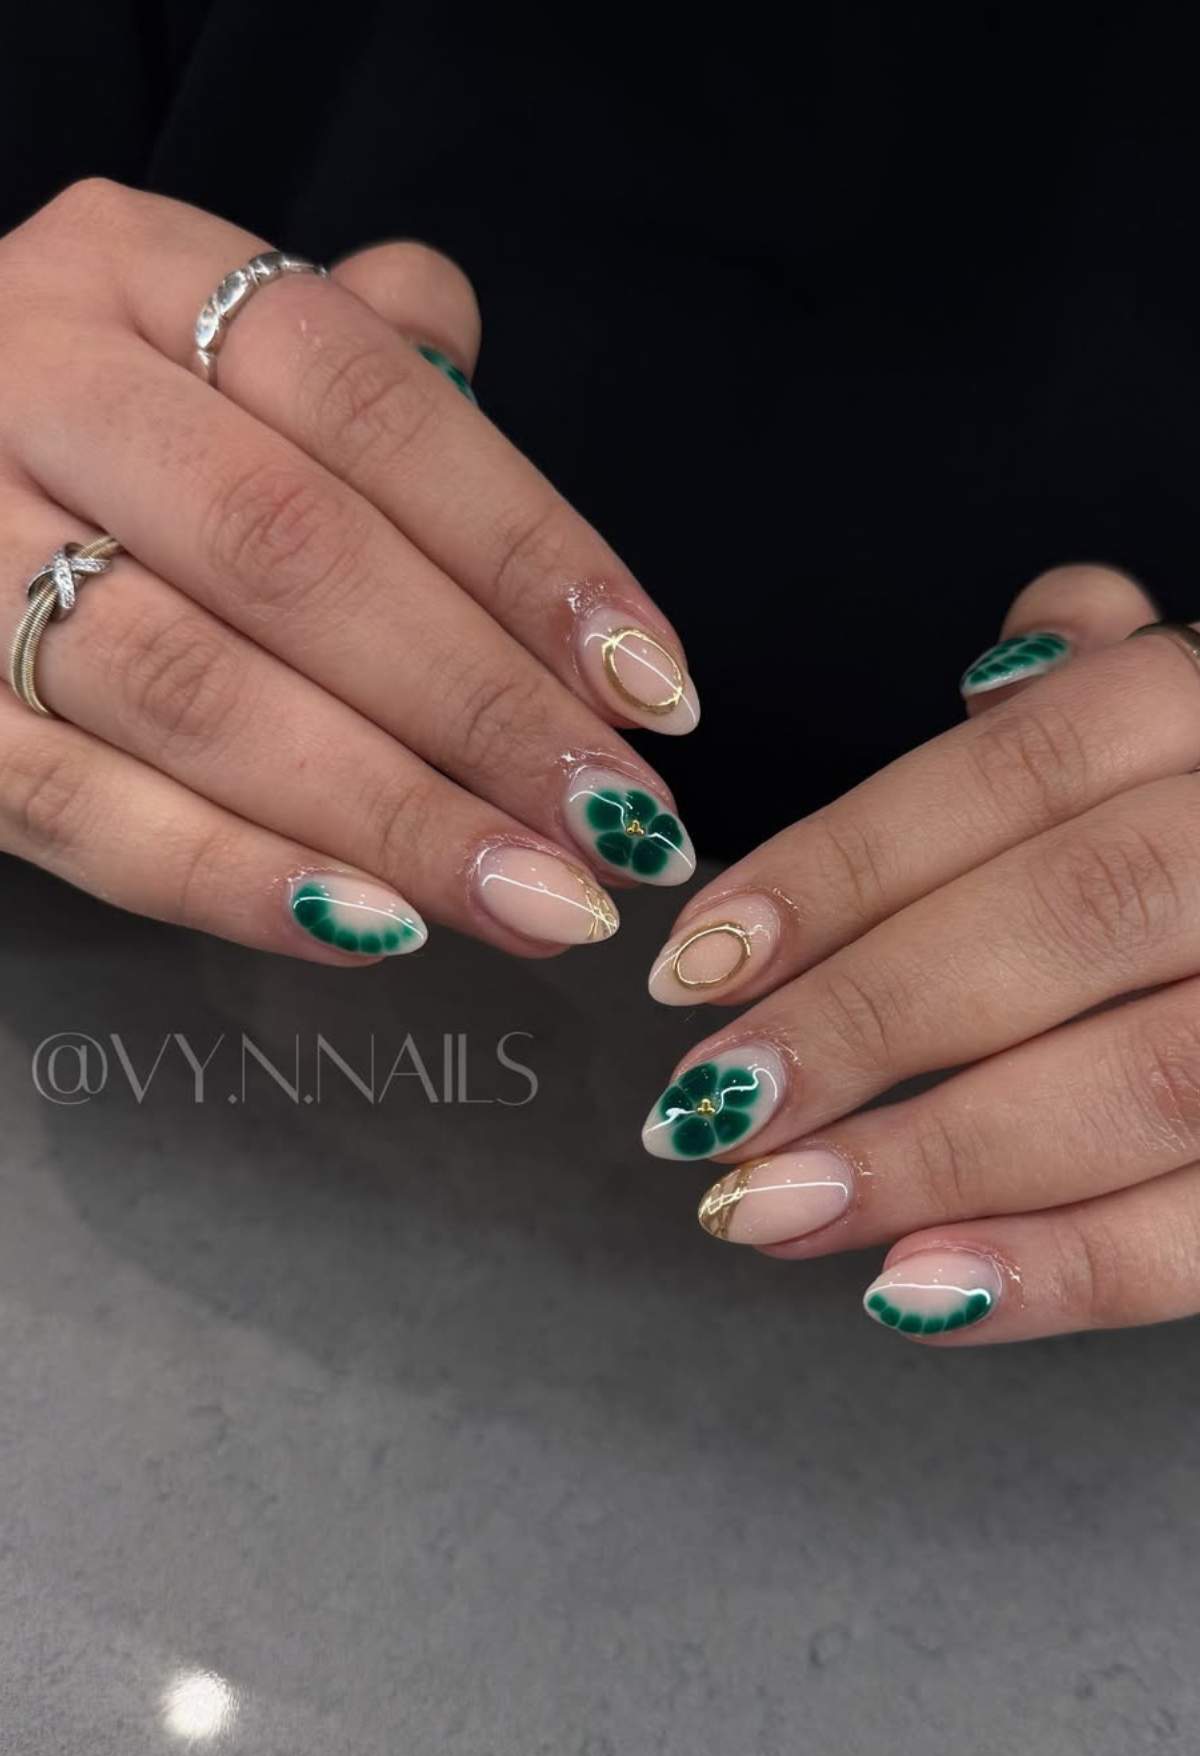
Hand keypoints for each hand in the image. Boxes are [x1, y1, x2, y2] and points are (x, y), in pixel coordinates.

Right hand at [0, 181, 697, 962]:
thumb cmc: (93, 427)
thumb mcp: (196, 336)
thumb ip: (344, 351)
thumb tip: (462, 345)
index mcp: (131, 269)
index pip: (368, 399)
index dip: (526, 552)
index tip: (649, 686)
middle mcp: (32, 381)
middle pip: (293, 552)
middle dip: (480, 709)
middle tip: (616, 827)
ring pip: (193, 690)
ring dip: (390, 815)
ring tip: (534, 899)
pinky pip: (77, 809)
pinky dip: (234, 878)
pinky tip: (374, 929)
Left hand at [641, 564, 1199, 1344]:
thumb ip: (1105, 679)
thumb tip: (997, 669)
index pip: (1018, 767)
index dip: (844, 866)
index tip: (699, 962)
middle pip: (1072, 916)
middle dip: (870, 1021)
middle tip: (709, 1107)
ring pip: (1148, 1079)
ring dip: (934, 1158)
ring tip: (766, 1208)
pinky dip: (1068, 1271)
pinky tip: (917, 1293)